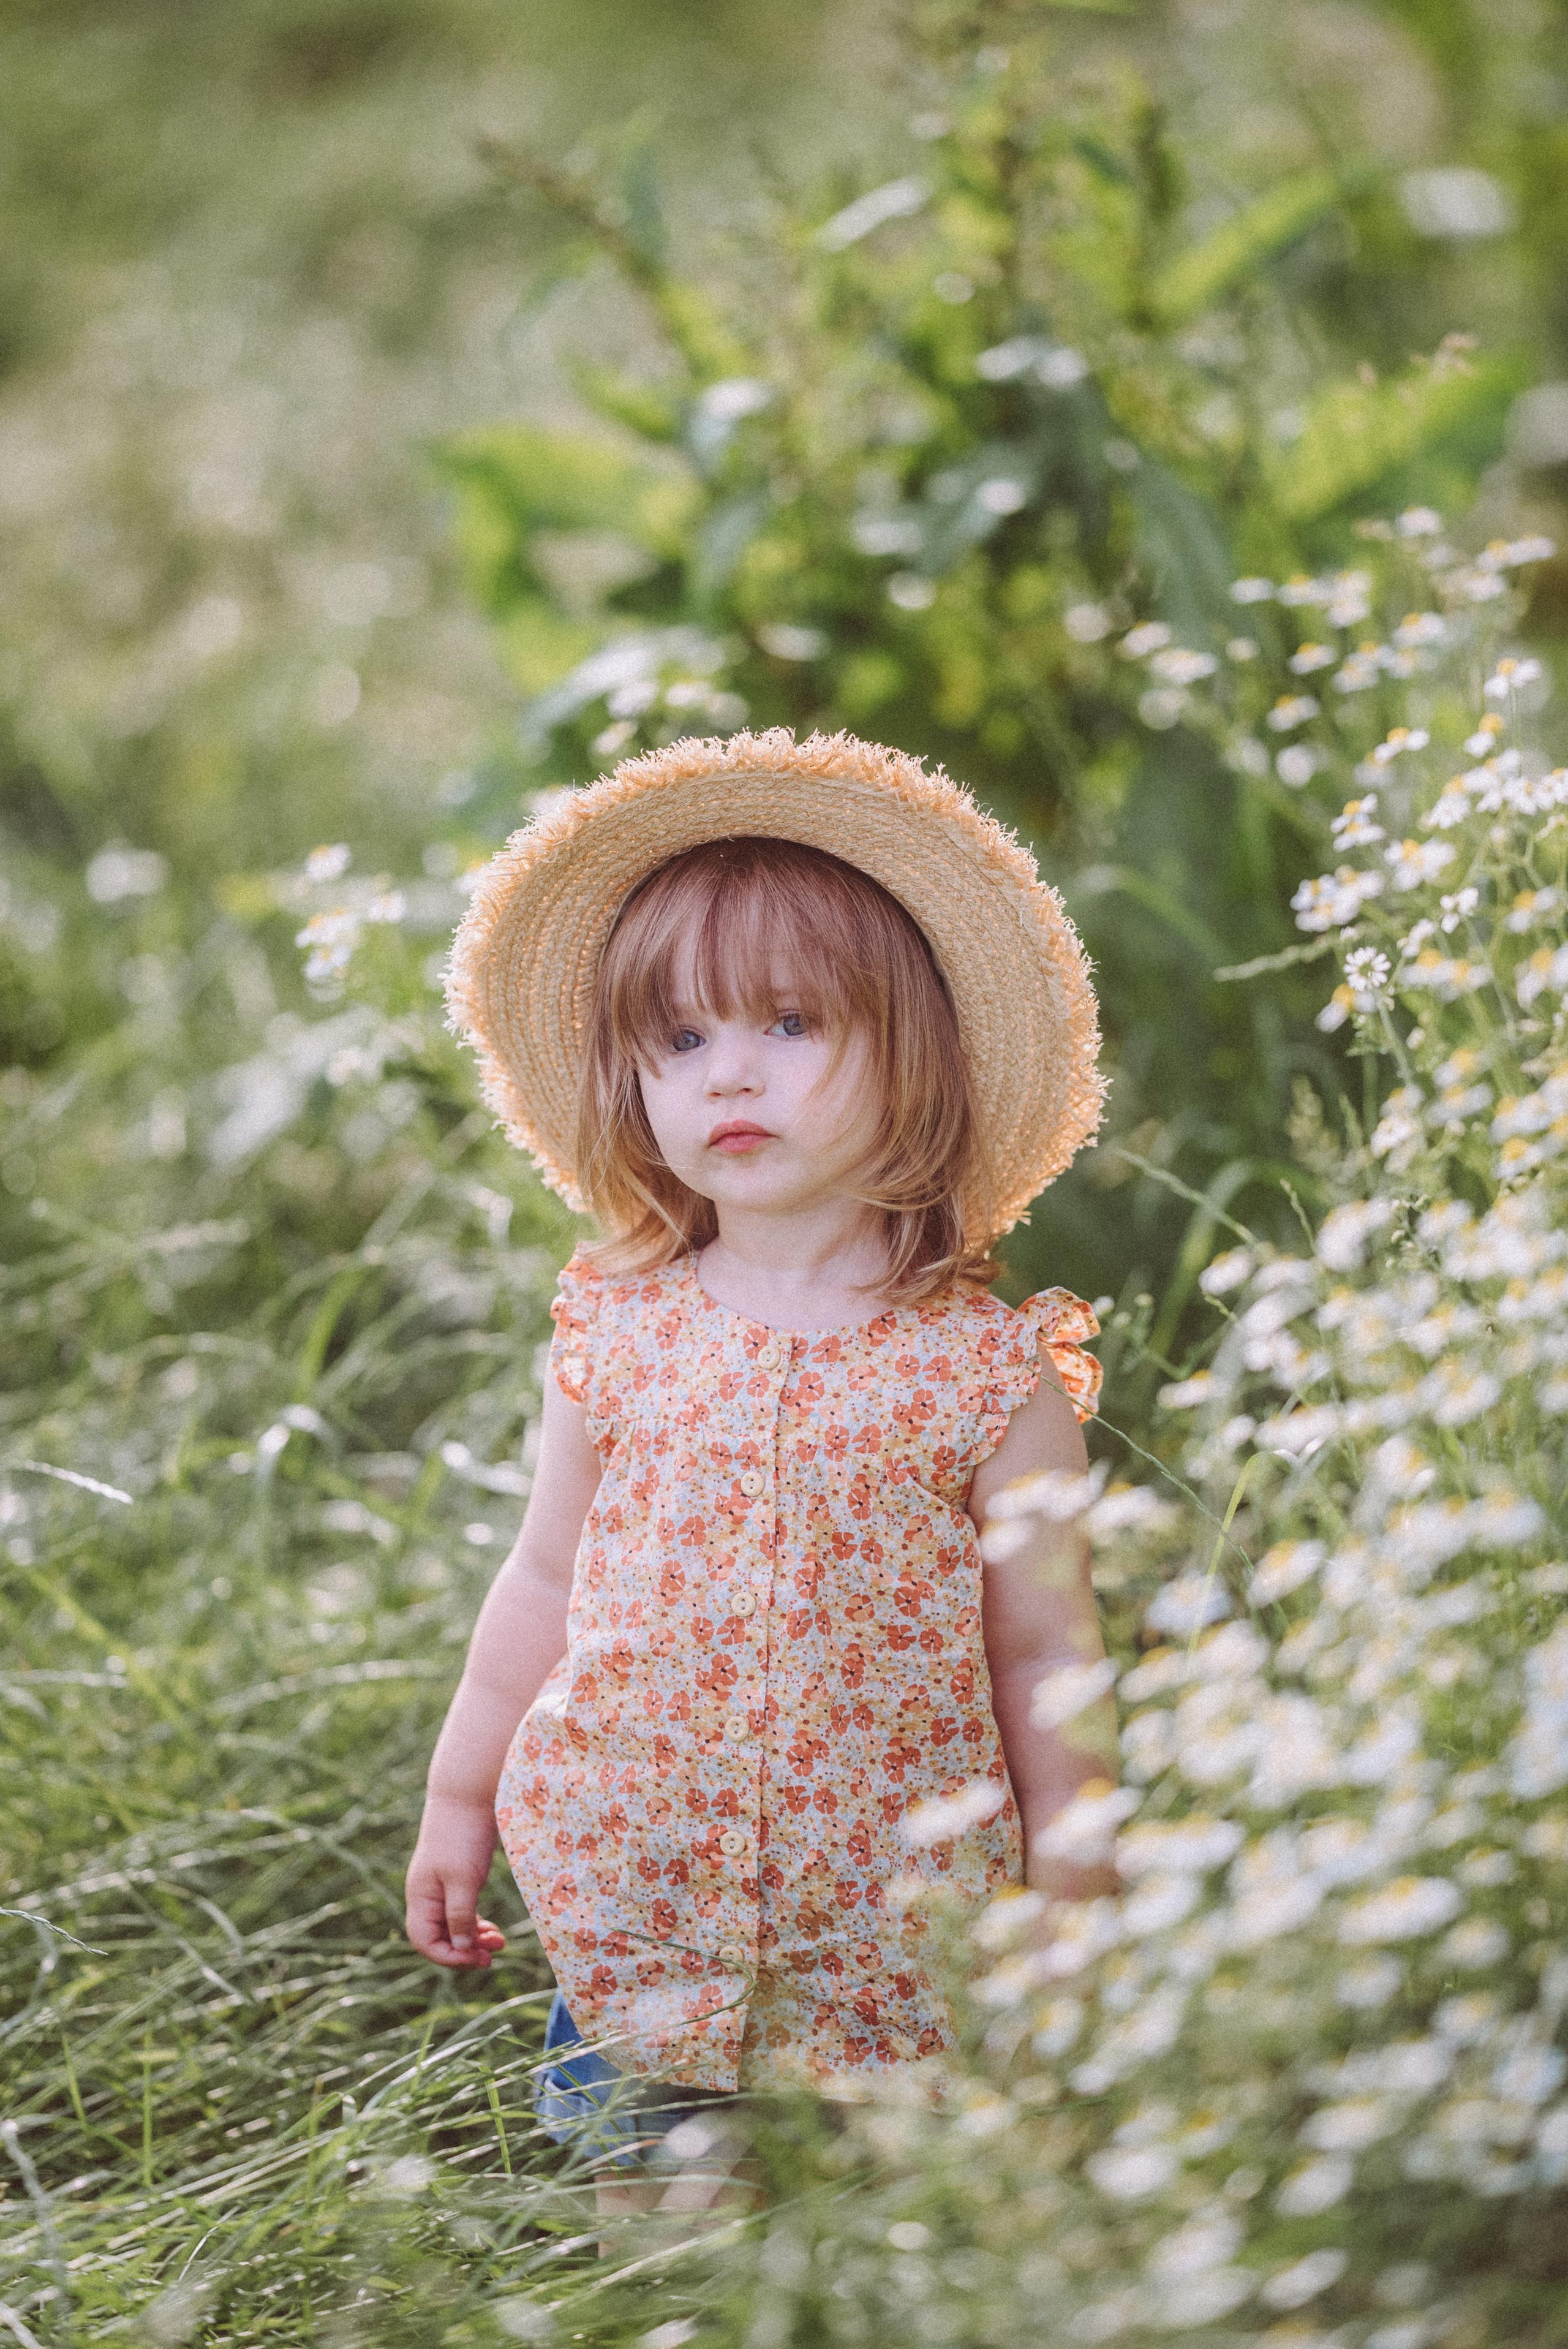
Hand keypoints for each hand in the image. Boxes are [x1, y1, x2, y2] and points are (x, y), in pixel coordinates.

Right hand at [406, 1794, 506, 1968]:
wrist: (469, 1795)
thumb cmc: (463, 1835)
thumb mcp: (463, 1879)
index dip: (449, 1958)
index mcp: (420, 1897)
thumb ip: (460, 1916)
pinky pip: (462, 1912)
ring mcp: (441, 1887)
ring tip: (500, 1941)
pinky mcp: (457, 1878)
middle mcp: (427, 1896)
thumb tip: (462, 1950)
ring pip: (453, 1927)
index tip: (479, 1959)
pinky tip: (493, 1928)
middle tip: (494, 1952)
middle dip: (466, 1951)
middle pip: (439, 1938)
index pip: (424, 1942)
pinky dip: (477, 1924)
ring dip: (474, 1938)